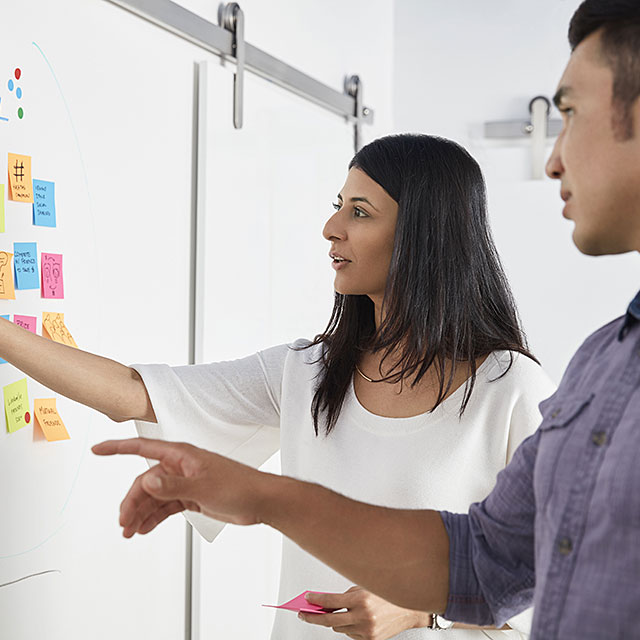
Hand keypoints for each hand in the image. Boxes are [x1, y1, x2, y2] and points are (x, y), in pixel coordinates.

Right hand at [92, 437, 268, 535]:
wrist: (261, 501)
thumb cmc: (239, 486)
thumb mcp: (203, 488)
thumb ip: (173, 485)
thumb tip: (147, 479)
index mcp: (182, 455)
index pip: (143, 447)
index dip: (118, 448)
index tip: (97, 450)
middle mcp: (180, 466)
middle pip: (145, 481)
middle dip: (132, 501)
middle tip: (124, 522)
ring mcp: (185, 481)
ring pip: (153, 495)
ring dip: (141, 512)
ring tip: (131, 531)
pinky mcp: (191, 496)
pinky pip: (165, 505)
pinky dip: (154, 517)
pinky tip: (144, 529)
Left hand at [298, 586, 431, 638]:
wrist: (409, 609)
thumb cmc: (387, 594)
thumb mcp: (364, 587)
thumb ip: (346, 595)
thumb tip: (326, 602)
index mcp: (361, 599)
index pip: (331, 601)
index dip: (316, 600)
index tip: (307, 598)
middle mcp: (363, 616)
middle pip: (329, 620)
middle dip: (313, 617)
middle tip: (303, 613)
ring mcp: (366, 630)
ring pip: (339, 628)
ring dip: (335, 621)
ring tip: (337, 612)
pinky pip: (350, 634)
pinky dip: (348, 627)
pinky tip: (354, 619)